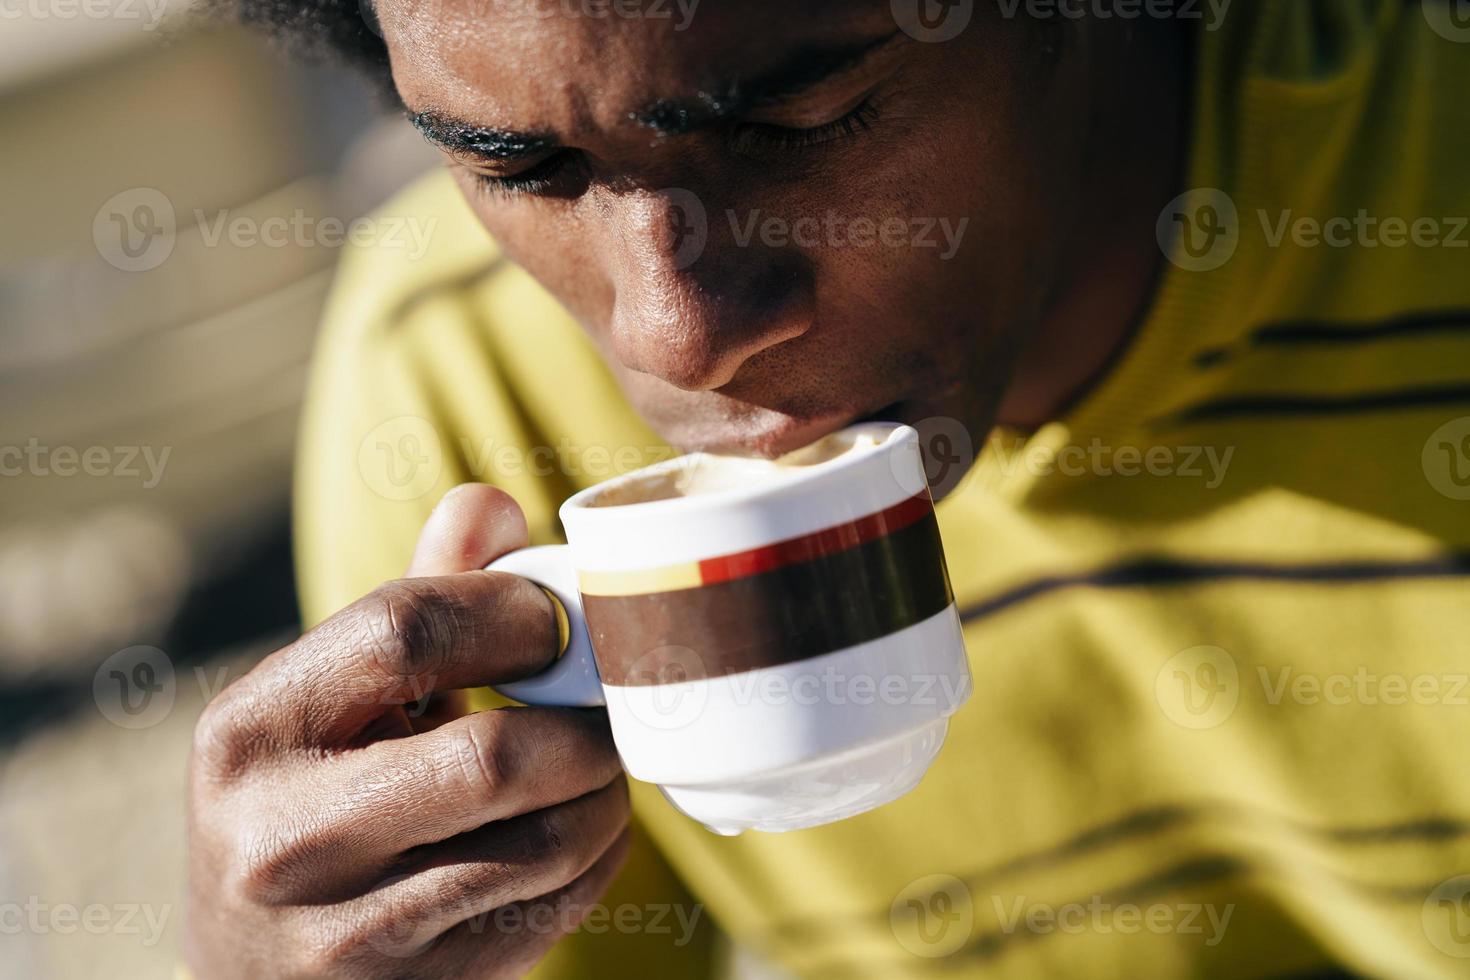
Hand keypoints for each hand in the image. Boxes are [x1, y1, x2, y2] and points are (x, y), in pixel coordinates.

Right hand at [185, 485, 629, 977]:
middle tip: (604, 704)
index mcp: (249, 729)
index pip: (401, 627)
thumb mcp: (335, 699)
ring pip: (542, 843)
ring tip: (599, 765)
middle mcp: (277, 836)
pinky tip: (583, 830)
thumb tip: (496, 502)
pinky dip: (599, 856)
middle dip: (581, 723)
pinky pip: (553, 908)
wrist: (255, 973)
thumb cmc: (313, 797)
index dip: (511, 611)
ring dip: (604, 793)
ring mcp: (340, 934)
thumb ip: (413, 598)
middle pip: (490, 757)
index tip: (555, 623)